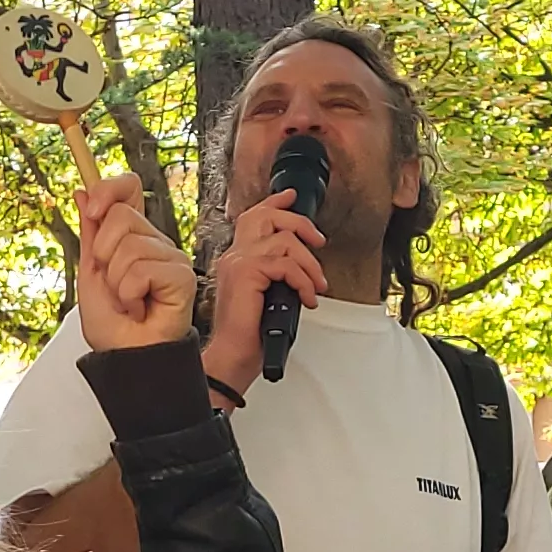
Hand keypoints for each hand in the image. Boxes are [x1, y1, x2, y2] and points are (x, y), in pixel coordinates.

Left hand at [74, 175, 194, 351]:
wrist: (125, 357)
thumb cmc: (113, 324)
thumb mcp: (90, 271)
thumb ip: (90, 231)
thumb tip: (82, 192)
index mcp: (132, 235)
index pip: (129, 188)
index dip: (109, 189)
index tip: (91, 210)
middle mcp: (154, 241)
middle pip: (121, 216)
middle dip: (103, 255)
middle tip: (113, 284)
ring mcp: (170, 257)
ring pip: (129, 247)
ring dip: (117, 282)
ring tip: (128, 301)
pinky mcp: (181, 275)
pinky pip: (142, 270)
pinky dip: (130, 295)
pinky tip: (140, 307)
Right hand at [198, 185, 328, 392]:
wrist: (233, 355)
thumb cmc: (250, 335)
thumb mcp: (269, 296)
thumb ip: (278, 275)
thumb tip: (304, 268)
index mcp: (238, 259)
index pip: (254, 218)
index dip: (276, 203)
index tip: (292, 196)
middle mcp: (235, 256)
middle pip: (266, 216)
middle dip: (299, 223)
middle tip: (318, 241)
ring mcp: (238, 262)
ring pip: (283, 241)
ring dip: (309, 264)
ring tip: (316, 285)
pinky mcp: (246, 273)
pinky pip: (286, 265)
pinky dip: (304, 281)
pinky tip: (307, 297)